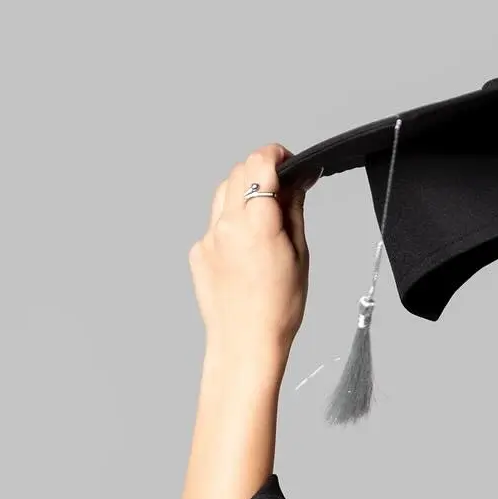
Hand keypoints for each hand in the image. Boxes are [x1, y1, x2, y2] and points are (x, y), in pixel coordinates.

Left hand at [188, 144, 319, 360]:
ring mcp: (208, 237)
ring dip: (243, 193)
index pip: (260, 163)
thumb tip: (296, 182)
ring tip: (263, 220)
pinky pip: (215, 224)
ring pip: (223, 193)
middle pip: (239, 172)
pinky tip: (247, 251)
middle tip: (282, 190)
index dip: (276, 155)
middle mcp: (227, 224)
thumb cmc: (278, 309)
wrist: (245, 344)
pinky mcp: (198, 252)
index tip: (287, 159)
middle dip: (260, 171)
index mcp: (257, 222)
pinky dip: (231, 223)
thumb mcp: (299, 255)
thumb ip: (293, 211)